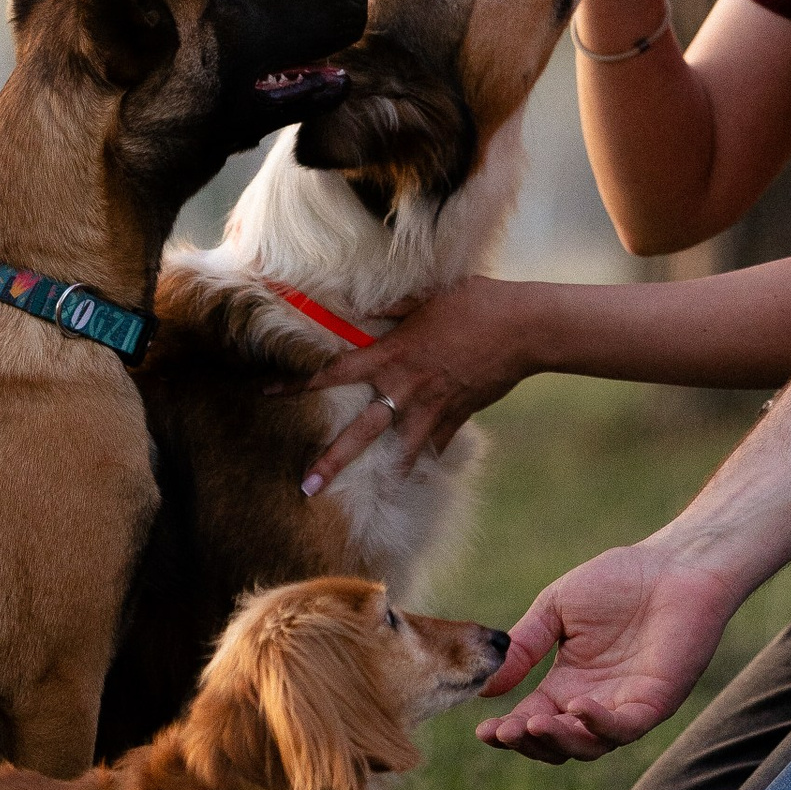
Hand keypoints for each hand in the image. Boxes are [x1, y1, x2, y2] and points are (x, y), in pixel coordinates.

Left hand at [302, 278, 535, 491]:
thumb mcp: (428, 298)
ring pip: (401, 452)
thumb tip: (364, 310)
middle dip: (331, 462)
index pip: (333, 373)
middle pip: (360, 433)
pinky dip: (431, 451)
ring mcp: (432, 408)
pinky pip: (438, 442)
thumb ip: (393, 309)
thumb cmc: (475, 303)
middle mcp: (405, 388)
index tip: (267, 393)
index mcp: (391, 356)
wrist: (523, 328)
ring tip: (371, 491)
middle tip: (306, 488)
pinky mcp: (458, 417)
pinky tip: (425, 462)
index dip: (297, 384)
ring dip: (386, 472)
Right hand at [475, 536, 734, 760]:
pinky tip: (577, 706)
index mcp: (567, 685)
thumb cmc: (618, 580)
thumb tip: (487, 688)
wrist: (673, 565)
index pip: (531, 721)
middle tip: (504, 731)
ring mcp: (624, 707)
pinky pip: (624, 728)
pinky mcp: (654, 703)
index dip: (507, 731)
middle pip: (556, 745)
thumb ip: (525, 645)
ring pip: (588, 746)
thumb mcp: (556, 609)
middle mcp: (593, 704)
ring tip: (533, 724)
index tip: (482, 730)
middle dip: (528, 743)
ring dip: (558, 740)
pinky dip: (599, 724)